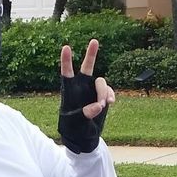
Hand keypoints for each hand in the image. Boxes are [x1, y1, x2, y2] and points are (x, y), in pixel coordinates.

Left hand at [57, 39, 114, 154]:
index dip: (66, 60)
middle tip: (94, 41)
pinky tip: (110, 102)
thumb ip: (85, 113)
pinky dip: (110, 95)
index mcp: (69, 89)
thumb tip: (99, 106)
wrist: (84, 136)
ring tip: (102, 105)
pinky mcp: (102, 96)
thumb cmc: (72, 128)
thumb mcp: (74, 122)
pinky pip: (109, 92)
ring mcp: (93, 91)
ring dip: (103, 92)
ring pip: (101, 83)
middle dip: (91, 54)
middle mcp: (81, 86)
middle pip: (87, 67)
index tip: (66, 47)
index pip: (66, 72)